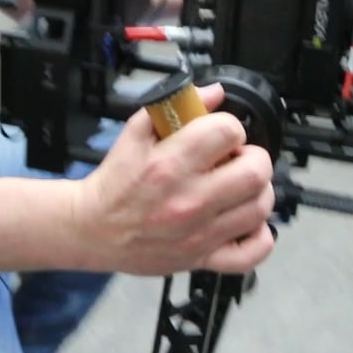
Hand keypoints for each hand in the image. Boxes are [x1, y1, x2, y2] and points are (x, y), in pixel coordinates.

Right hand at [72, 83, 275, 275]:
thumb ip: (173, 107)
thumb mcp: (135, 133)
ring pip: (260, 208)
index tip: (221, 134)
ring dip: (258, 191)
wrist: (92, 229)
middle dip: (253, 157)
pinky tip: (245, 221)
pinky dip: (259, 236)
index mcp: (169, 164)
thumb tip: (214, 93)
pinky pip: (252, 253)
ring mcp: (198, 234)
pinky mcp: (202, 259)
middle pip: (255, 171)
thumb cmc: (115, 182)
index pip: (227, 131)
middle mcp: (188, 200)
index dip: (230, 126)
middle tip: (238, 159)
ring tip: (240, 186)